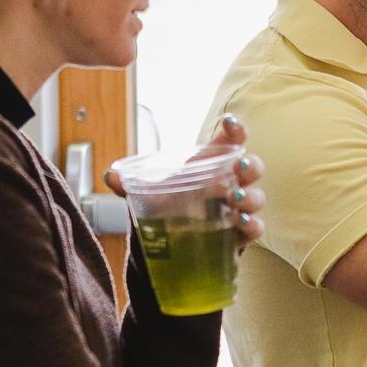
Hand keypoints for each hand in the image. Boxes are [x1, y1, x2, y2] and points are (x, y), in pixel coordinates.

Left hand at [103, 114, 266, 250]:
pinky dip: (252, 225)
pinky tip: (241, 224)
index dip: (235, 129)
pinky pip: (255, 227)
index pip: (230, 140)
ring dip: (250, 196)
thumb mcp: (149, 195)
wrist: (172, 244)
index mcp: (210, 165)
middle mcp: (230, 183)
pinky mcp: (241, 234)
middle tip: (240, 167)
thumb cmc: (169, 209)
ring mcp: (238, 208)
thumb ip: (129, 185)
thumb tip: (110, 176)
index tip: (230, 122)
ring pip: (256, 197)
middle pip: (251, 167)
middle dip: (251, 165)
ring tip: (236, 199)